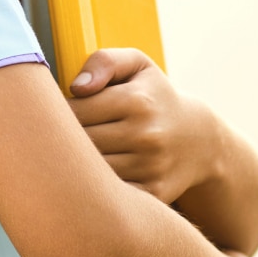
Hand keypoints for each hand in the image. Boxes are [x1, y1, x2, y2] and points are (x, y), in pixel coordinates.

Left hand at [67, 49, 218, 207]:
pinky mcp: (153, 193)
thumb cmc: (154, 96)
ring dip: (77, 164)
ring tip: (74, 155)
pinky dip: (97, 188)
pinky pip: (110, 194)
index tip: (59, 113)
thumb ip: (105, 62)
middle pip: (80, 142)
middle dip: (63, 139)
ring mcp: (151, 167)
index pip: (75, 110)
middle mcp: (146, 135)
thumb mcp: (137, 66)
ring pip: (91, 171)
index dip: (58, 112)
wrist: (198, 140)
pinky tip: (96, 177)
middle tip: (59, 136)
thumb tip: (76, 87)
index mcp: (136, 101)